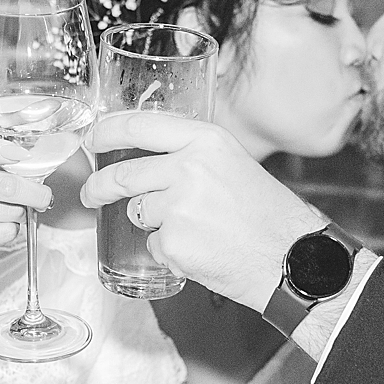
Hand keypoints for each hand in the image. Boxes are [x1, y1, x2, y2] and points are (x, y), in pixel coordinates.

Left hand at [81, 112, 325, 309]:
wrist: (291, 258)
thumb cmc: (267, 214)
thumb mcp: (232, 162)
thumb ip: (192, 153)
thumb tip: (147, 155)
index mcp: (204, 140)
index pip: (138, 125)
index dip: (105, 132)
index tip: (92, 139)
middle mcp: (189, 166)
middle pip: (123, 173)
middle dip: (99, 186)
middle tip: (93, 194)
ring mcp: (179, 205)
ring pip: (137, 211)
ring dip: (151, 222)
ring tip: (191, 229)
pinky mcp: (174, 241)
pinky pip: (153, 244)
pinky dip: (169, 251)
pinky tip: (201, 250)